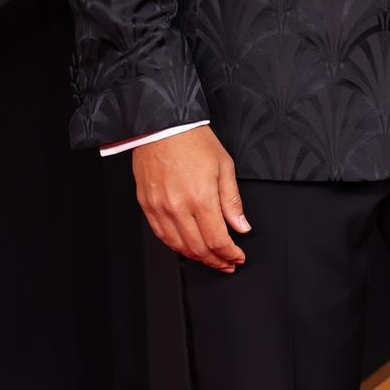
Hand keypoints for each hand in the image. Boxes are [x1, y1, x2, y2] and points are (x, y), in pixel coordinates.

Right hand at [130, 125, 250, 269]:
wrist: (161, 126)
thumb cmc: (192, 140)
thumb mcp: (224, 166)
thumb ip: (232, 201)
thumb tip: (242, 226)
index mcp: (201, 198)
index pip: (218, 240)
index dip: (230, 254)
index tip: (237, 256)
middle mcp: (178, 207)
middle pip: (199, 248)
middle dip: (217, 260)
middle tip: (227, 263)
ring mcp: (160, 208)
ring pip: (179, 246)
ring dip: (197, 257)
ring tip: (210, 259)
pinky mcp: (147, 205)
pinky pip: (161, 235)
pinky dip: (176, 246)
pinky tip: (187, 247)